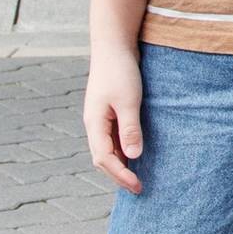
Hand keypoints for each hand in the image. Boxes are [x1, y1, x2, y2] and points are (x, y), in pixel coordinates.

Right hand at [82, 57, 145, 193]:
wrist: (114, 45)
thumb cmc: (120, 71)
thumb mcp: (128, 101)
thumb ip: (130, 129)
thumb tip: (133, 158)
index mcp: (94, 123)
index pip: (103, 159)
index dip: (120, 176)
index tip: (137, 187)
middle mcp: (94, 124)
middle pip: (102, 159)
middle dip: (118, 176)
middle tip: (138, 189)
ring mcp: (100, 118)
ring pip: (107, 149)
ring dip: (120, 165)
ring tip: (137, 177)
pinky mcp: (109, 111)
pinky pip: (113, 138)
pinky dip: (122, 150)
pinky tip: (135, 155)